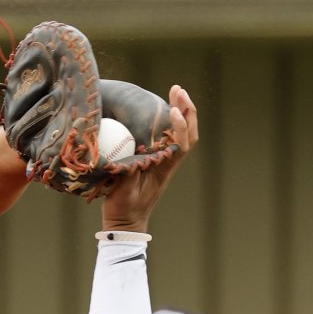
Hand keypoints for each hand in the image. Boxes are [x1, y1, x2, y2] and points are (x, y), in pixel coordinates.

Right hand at [101, 85, 198, 231]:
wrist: (126, 224)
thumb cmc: (124, 210)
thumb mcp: (124, 193)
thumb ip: (129, 172)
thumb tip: (132, 152)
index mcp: (165, 169)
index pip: (182, 144)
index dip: (180, 126)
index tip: (172, 111)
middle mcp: (168, 162)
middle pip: (188, 133)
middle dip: (186, 110)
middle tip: (177, 89)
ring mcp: (163, 160)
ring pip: (179, 133)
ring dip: (180, 111)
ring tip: (174, 91)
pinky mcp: (154, 160)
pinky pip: (166, 136)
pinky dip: (167, 120)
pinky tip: (159, 108)